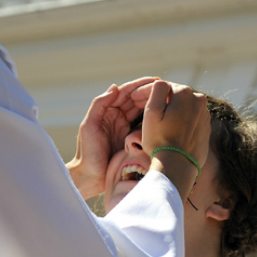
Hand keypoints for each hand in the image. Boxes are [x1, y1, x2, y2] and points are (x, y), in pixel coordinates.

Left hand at [67, 77, 157, 198]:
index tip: (155, 80)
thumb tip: (115, 87)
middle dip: (150, 92)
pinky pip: (145, 126)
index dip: (139, 85)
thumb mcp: (89, 126)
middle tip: (167, 88)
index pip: (125, 93)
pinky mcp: (132, 139)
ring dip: (154, 104)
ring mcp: (126, 128)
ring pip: (142, 111)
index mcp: (107, 110)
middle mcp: (118, 116)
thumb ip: (99, 105)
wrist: (91, 176)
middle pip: (136, 100)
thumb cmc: (87, 152)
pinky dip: (154, 120)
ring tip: (169, 99)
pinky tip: (165, 116)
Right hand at [140, 81, 211, 198]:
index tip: (134, 101)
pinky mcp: (205, 128)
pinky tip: (169, 131)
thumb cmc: (160, 140)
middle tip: (142, 109)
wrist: (177, 166)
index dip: (145, 92)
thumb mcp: (152, 112)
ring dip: (170, 110)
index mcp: (186, 93)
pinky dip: (179, 121)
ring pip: (182, 107)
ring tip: (155, 122)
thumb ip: (157, 89)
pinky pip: (189, 119)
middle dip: (159, 100)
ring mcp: (204, 115)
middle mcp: (199, 101)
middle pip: (173, 95)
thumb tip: (162, 82)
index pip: (162, 86)